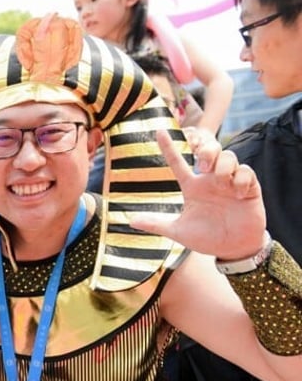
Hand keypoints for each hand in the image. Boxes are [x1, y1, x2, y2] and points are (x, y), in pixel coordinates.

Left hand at [129, 130, 265, 260]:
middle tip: (204, 166)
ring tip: (222, 182)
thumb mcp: (178, 231)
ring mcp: (230, 183)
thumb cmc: (206, 237)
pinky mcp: (250, 188)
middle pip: (210, 150)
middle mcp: (210, 181)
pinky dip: (241, 179)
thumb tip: (130, 221)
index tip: (158, 131)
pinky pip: (246, 171)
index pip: (178, 163)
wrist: (232, 248)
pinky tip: (239, 194)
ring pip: (229, 157)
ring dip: (224, 166)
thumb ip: (156, 224)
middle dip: (207, 151)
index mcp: (192, 187)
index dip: (168, 147)